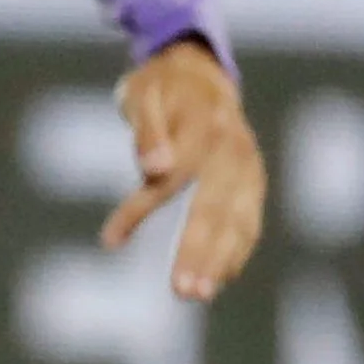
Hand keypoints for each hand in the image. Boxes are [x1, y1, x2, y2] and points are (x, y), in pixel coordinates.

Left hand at [107, 35, 264, 301]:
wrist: (199, 70)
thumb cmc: (160, 86)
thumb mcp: (142, 96)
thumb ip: (147, 133)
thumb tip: (153, 170)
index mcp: (203, 127)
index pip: (171, 178)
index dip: (140, 209)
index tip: (110, 240)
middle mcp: (232, 149)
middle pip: (215, 208)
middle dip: (199, 252)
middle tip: (184, 292)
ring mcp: (248, 165)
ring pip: (238, 220)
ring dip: (221, 260)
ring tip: (200, 293)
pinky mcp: (253, 178)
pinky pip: (249, 219)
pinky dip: (237, 249)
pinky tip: (221, 278)